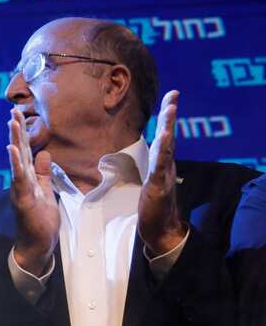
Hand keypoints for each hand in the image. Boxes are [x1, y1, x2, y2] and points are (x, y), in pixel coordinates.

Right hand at [7, 106, 59, 273]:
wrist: (37, 244)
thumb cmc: (40, 221)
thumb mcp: (46, 191)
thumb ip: (44, 173)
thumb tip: (44, 153)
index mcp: (27, 179)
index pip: (23, 152)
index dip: (21, 134)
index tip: (17, 115)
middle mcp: (20, 181)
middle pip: (18, 152)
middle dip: (15, 131)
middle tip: (12, 110)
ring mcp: (19, 189)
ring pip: (16, 161)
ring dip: (14, 141)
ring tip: (12, 123)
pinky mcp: (21, 199)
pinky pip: (18, 179)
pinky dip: (15, 164)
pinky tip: (11, 150)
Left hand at [138, 90, 186, 255]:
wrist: (161, 231)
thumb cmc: (155, 209)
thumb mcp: (151, 183)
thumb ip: (153, 168)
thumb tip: (152, 156)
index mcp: (163, 164)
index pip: (165, 136)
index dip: (168, 117)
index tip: (171, 96)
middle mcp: (165, 166)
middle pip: (169, 136)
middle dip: (170, 115)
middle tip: (173, 95)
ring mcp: (163, 175)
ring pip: (166, 148)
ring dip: (168, 127)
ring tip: (170, 109)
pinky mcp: (158, 187)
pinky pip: (160, 167)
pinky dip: (163, 152)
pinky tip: (165, 139)